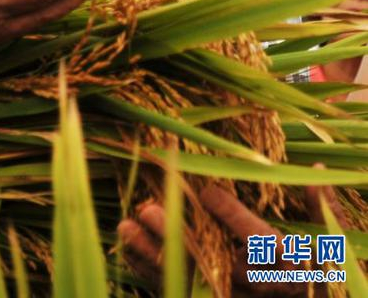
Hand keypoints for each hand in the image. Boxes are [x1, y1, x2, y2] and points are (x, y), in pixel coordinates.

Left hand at [118, 174, 346, 296]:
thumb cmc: (317, 269)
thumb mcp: (328, 239)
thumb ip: (319, 207)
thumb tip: (315, 168)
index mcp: (285, 264)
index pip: (258, 242)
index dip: (233, 218)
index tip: (208, 192)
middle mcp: (254, 285)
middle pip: (211, 262)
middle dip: (177, 237)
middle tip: (148, 209)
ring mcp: (229, 296)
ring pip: (187, 278)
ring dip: (152, 254)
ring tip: (125, 225)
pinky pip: (177, 289)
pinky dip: (150, 271)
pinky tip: (128, 246)